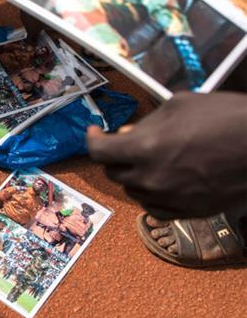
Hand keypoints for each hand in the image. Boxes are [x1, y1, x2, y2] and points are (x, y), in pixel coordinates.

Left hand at [86, 92, 246, 218]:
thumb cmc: (225, 117)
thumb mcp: (178, 105)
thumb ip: (146, 123)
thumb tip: (126, 135)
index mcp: (145, 148)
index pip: (99, 152)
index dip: (92, 139)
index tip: (95, 131)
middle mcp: (152, 178)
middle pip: (114, 172)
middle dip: (115, 156)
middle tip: (126, 143)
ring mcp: (170, 198)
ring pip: (133, 191)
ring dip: (133, 175)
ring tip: (149, 159)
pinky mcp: (189, 212)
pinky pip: (154, 208)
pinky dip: (150, 195)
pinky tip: (160, 181)